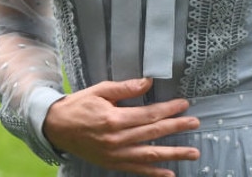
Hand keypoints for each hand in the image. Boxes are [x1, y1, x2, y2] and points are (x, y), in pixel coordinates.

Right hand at [43, 77, 199, 175]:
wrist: (56, 127)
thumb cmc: (78, 105)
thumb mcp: (99, 91)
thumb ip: (125, 89)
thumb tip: (148, 83)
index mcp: (114, 119)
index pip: (148, 114)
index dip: (168, 110)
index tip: (184, 104)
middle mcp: (117, 139)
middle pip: (153, 133)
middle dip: (177, 127)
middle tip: (195, 122)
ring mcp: (116, 154)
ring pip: (150, 155)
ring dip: (174, 154)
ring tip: (193, 152)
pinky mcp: (112, 164)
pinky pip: (137, 169)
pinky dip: (154, 173)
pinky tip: (170, 173)